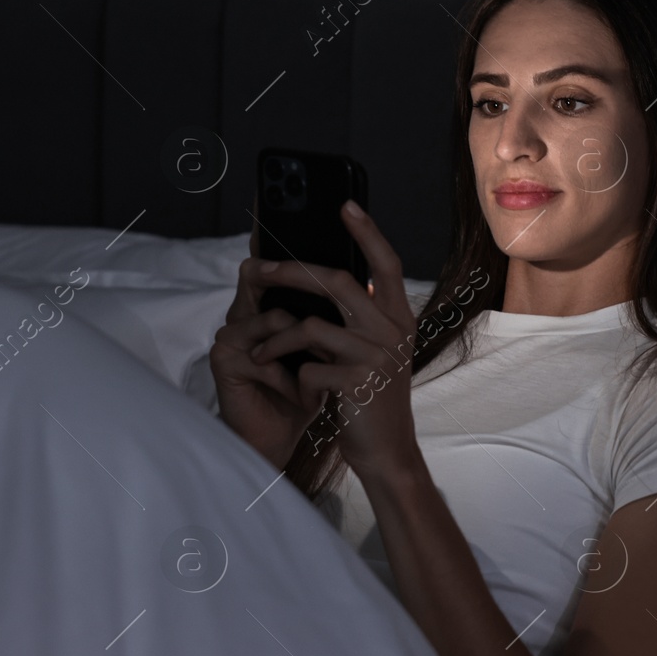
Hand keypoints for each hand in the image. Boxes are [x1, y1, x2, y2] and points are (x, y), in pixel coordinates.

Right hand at [209, 210, 319, 469]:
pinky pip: (261, 351)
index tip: (308, 210)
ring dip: (304, 347)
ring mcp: (231, 333)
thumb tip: (372, 278)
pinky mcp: (224, 360)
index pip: (277, 261)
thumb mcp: (329, 350)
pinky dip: (289, 374)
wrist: (281, 439)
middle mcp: (246, 312)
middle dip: (292, 270)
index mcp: (271, 305)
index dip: (286, 234)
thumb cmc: (306, 393)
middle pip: (260, 272)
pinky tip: (305, 395)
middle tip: (326, 270)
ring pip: (270, 313)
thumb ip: (338, 315)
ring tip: (325, 368)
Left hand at [247, 199, 421, 476]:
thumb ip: (357, 318)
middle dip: (291, 271)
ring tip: (261, 349)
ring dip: (278, 338)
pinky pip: (310, 368)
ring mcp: (377, 357)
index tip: (345, 205)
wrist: (387, 450)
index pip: (386, 263)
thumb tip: (320, 280)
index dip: (367, 232)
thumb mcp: (372, 350)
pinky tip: (294, 388)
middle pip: (336, 282)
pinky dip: (294, 377)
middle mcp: (393, 331)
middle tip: (258, 268)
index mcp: (398, 317)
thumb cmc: (370, 397)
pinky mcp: (358, 384)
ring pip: (312, 326)